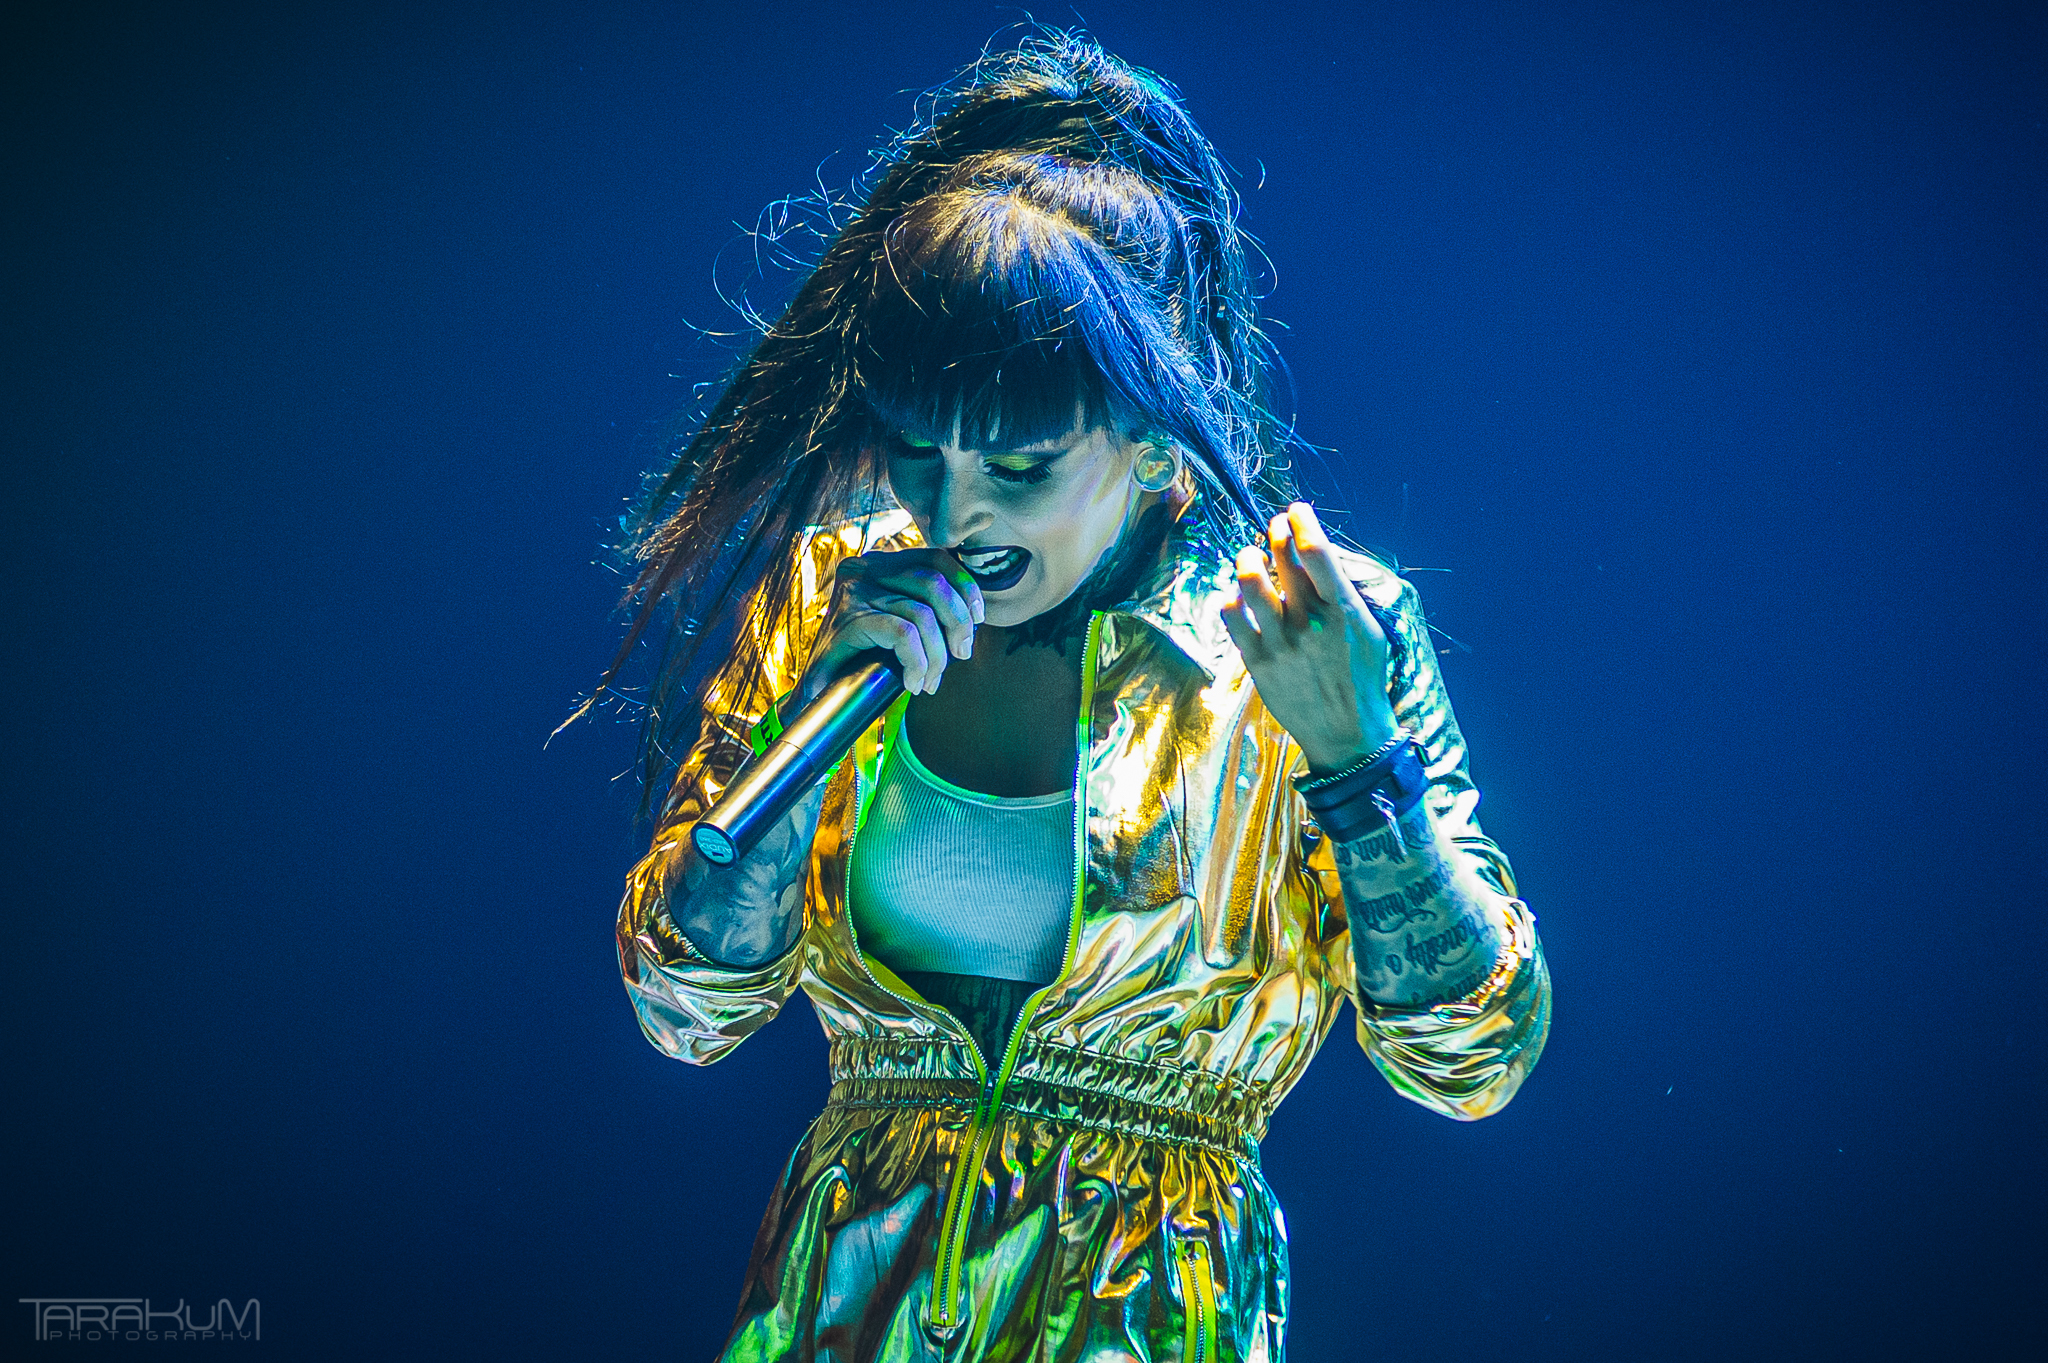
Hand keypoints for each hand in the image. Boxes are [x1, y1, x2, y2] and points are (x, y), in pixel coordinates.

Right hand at [797, 547, 984, 700]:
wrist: (818, 696)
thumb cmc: (865, 660)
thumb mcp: (899, 623)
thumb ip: (926, 607)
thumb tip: (974, 612)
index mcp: (878, 564)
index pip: (935, 558)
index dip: (965, 586)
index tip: (978, 618)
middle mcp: (863, 569)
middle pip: (934, 583)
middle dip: (958, 623)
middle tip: (960, 655)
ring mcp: (853, 593)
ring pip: (921, 614)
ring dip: (937, 654)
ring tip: (931, 680)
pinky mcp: (848, 620)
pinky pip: (902, 634)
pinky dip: (917, 661)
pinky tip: (913, 682)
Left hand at [1221, 502, 1400, 773]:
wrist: (1348, 733)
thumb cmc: (1362, 678)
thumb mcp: (1369, 631)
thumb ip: (1344, 594)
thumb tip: (1319, 557)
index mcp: (1342, 611)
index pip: (1316, 552)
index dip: (1302, 522)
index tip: (1297, 511)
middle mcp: (1309, 622)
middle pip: (1282, 559)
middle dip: (1276, 532)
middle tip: (1275, 527)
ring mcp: (1280, 642)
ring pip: (1250, 582)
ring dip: (1247, 558)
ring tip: (1250, 555)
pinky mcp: (1258, 661)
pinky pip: (1232, 619)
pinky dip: (1230, 600)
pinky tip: (1236, 597)